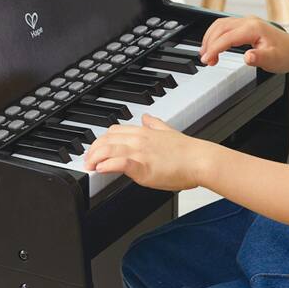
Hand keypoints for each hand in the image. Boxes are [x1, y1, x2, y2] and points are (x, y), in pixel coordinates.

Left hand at [83, 114, 210, 190]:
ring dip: (95, 158)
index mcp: (144, 132)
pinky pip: (120, 163)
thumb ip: (155, 124)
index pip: (114, 131)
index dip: (101, 140)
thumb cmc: (188, 151)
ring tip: (89, 166)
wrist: (201, 160)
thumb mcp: (168, 131)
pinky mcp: (144, 167)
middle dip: (93, 150)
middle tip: (87, 161)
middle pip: (106, 140)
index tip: (96, 150)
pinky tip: (100, 169)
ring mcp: (141, 153)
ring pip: (109, 150)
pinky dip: (107, 165)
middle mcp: (139, 140)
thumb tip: (147, 117)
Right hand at [199, 15, 288, 73]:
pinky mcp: (245, 25)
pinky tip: (215, 47)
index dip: (214, 49)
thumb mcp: (273, 60)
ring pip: (220, 25)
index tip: (206, 60)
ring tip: (207, 55)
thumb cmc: (286, 54)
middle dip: (209, 43)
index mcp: (253, 28)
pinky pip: (225, 27)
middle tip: (205, 60)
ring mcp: (247, 22)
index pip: (227, 37)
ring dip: (210, 38)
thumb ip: (259, 58)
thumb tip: (247, 57)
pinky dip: (216, 36)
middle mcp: (248, 21)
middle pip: (220, 28)